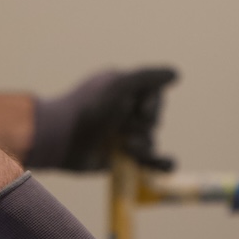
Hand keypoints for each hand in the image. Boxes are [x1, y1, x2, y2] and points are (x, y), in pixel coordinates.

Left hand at [25, 66, 177, 171]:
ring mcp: (121, 137)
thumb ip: (148, 77)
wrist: (62, 140)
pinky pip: (151, 162)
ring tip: (126, 147)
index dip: (152, 104)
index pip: (154, 94)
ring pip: (152, 141)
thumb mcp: (119, 85)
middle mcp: (122, 112)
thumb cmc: (88, 107)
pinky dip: (162, 163)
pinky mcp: (121, 159)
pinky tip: (165, 164)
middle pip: (154, 119)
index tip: (140, 109)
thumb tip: (176, 74)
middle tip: (124, 129)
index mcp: (122, 90)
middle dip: (145, 126)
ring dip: (144, 146)